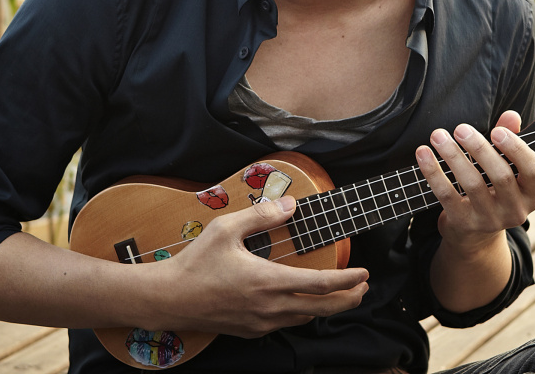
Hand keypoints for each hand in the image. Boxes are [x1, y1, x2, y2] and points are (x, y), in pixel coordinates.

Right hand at [148, 196, 369, 337]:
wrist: (169, 300)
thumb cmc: (195, 263)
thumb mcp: (225, 229)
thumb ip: (260, 216)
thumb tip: (290, 203)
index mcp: (268, 281)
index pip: (321, 284)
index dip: (348, 279)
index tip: (365, 273)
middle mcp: (269, 307)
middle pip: (322, 308)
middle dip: (348, 299)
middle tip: (364, 288)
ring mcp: (260, 322)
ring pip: (305, 318)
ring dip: (328, 307)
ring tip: (341, 295)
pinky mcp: (250, 330)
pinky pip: (286, 323)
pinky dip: (303, 313)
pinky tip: (304, 303)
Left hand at [415, 111, 534, 252]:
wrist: (474, 233)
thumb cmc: (493, 189)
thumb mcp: (506, 167)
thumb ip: (510, 140)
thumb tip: (511, 116)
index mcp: (532, 195)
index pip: (534, 170)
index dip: (517, 149)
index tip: (496, 130)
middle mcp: (515, 211)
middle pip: (501, 175)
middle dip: (479, 148)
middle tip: (460, 128)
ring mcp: (489, 220)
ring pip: (472, 183)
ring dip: (453, 156)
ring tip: (438, 135)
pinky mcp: (463, 223)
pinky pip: (446, 194)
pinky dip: (433, 171)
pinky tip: (423, 153)